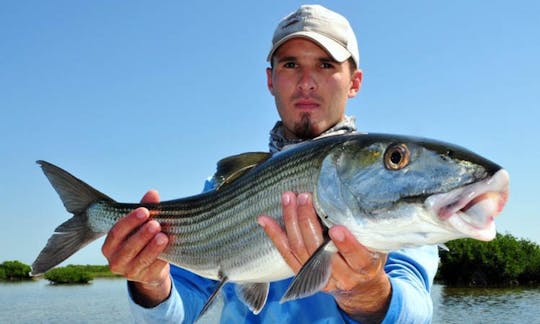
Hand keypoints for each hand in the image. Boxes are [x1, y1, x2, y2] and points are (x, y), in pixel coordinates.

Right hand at [102, 190, 171, 306]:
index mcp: (110, 246)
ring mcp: (129, 273)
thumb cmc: (143, 240)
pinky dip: (162, 259)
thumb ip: (146, 208)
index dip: (130, 221)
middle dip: (142, 235)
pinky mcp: (145, 279)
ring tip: (163, 237)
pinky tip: (169, 250)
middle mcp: (115, 261)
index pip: (116, 232)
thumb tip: (153, 193)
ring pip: (141, 260)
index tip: (144, 211)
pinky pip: (153, 269)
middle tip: (155, 224)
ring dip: (153, 248)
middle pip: (128, 247)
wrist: (152, 267)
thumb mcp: (142, 225)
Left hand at [258, 192, 390, 321]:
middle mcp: (342, 276)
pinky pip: (286, 255)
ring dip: (291, 222)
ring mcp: (319, 278)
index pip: (357, 258)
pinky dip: (275, 236)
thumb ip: (368, 230)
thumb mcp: (378, 246)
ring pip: (300, 250)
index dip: (346, 244)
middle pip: (320, 251)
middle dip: (309, 222)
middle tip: (304, 197)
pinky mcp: (304, 276)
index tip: (336, 228)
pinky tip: (265, 220)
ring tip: (288, 199)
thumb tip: (359, 200)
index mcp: (364, 268)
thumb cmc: (370, 258)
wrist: (360, 287)